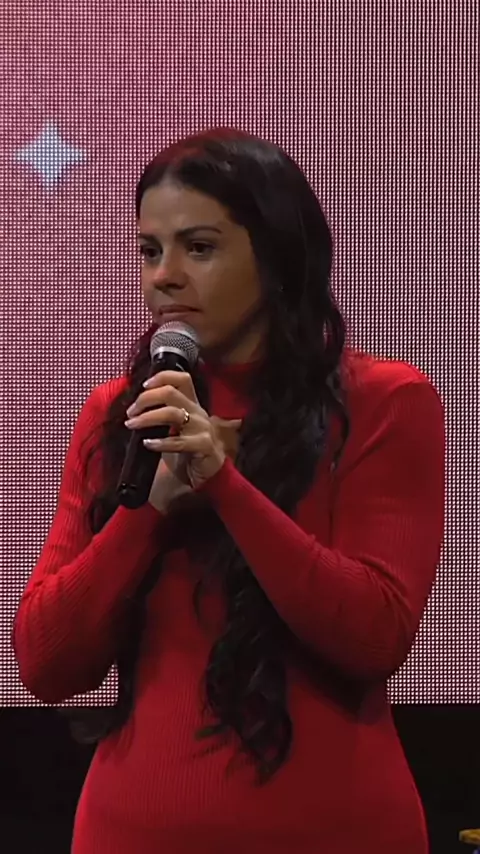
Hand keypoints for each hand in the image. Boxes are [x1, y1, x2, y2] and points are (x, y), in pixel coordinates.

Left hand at [124, 371, 240, 510]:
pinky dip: (160, 442)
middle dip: (146, 399)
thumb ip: (160, 417)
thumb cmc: (188, 452)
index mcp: (192, 404)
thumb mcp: (174, 430)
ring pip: (172, 413)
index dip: (162, 377)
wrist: (209, 476)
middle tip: (131, 412)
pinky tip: (148, 444)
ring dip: (147, 417)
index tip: (143, 385)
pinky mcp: (204, 445)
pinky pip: (179, 441)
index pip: (181, 379)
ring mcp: (202, 428)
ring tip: (132, 424)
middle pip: (171, 392)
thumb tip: (133, 411)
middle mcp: (198, 412)